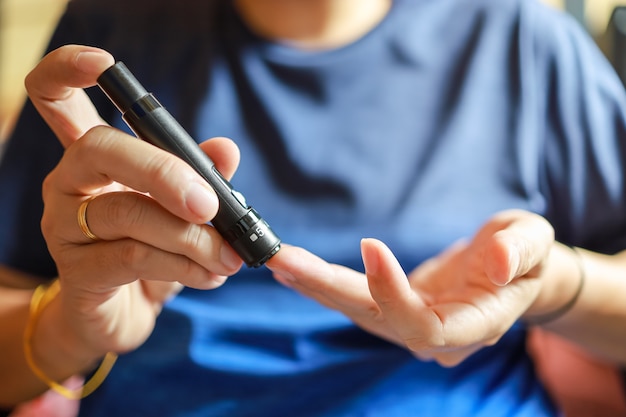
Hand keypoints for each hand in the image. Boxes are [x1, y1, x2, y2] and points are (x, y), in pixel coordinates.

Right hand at [28, 45, 242, 358]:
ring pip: (129, 212)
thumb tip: (227, 149)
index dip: (69, 71)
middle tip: (210, 204)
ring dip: (191, 237)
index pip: (58, 99)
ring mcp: (66, 226)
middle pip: (100, 149)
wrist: (125, 314)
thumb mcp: (183, 210)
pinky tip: (210, 275)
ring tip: (228, 257)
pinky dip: (184, 266)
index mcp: (94, 158)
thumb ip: (203, 177)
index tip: (103, 62)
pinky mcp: (77, 270)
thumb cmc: (153, 251)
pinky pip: (134, 257)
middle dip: (165, 171)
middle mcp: (69, 183)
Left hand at [267, 209, 553, 365]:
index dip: (392, 290)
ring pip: (356, 310)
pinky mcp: (394, 309)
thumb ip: (521, 251)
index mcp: (473, 324)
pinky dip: (323, 283)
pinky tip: (292, 269)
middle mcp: (434, 335)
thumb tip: (498, 261)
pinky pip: (354, 299)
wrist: (512, 272)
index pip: (424, 323)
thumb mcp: (534, 242)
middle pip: (374, 319)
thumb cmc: (524, 256)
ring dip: (315, 286)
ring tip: (277, 261)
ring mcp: (410, 324)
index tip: (370, 243)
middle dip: (327, 289)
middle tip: (283, 261)